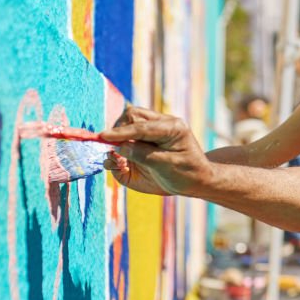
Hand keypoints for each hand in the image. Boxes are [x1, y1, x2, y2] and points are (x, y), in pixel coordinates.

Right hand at [99, 106, 213, 196]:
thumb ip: (143, 155)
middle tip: (115, 150)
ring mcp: (148, 135)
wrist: (195, 182)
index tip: (104, 137)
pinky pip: (121, 143)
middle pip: (130, 117)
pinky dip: (115, 153)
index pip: (141, 126)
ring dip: (116, 140)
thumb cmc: (186, 173)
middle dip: (119, 132)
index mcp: (171, 127)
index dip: (121, 132)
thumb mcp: (167, 165)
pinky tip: (118, 165)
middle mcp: (158, 126)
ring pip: (124, 125)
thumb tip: (119, 147)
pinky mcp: (139, 146)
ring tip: (119, 159)